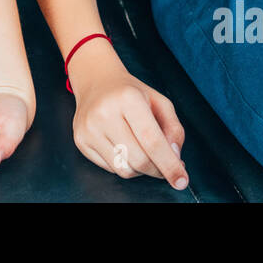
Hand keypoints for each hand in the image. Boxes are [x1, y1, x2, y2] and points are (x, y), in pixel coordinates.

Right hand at [70, 47, 188, 189]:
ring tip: (143, 152)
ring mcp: (89, 128)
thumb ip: (174, 130)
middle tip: (165, 166)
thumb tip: (175, 158)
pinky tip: (125, 148)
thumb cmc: (131, 93)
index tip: (181, 180)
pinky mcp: (80, 140)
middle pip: (138, 160)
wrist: (96, 82)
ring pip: (124, 169)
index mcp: (128, 98)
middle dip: (157, 169)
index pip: (152, 141)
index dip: (169, 164)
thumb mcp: (160, 102)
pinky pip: (110, 168)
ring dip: (140, 169)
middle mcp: (104, 113)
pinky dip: (124, 165)